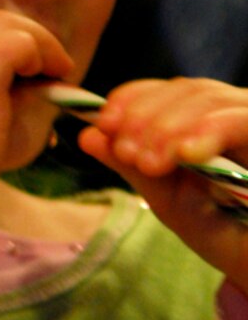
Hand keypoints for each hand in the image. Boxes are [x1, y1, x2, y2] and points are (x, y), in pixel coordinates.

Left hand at [78, 77, 247, 286]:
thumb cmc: (218, 229)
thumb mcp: (166, 196)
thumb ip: (130, 165)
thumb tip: (87, 135)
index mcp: (205, 117)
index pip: (166, 90)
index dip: (131, 99)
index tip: (103, 124)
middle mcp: (234, 112)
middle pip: (187, 90)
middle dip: (146, 118)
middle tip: (127, 153)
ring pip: (212, 100)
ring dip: (170, 128)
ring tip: (151, 163)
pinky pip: (242, 122)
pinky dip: (210, 132)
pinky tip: (187, 154)